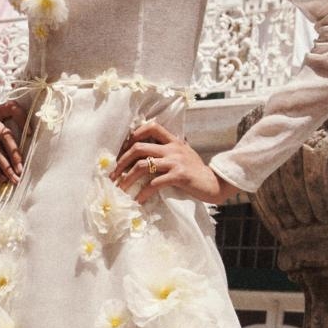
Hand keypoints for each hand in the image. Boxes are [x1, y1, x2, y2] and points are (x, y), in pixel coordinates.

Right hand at [0, 100, 27, 184]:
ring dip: (7, 167)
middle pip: (7, 135)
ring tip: (13, 177)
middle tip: (22, 169)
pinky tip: (0, 177)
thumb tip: (23, 156)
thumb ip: (3, 137)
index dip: (23, 118)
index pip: (12, 108)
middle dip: (16, 155)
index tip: (31, 134)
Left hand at [108, 120, 237, 203]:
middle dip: (121, 161)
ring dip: (127, 178)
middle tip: (112, 175)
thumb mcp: (182, 155)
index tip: (122, 150)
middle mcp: (173, 148)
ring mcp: (176, 161)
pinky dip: (143, 193)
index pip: (151, 127)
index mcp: (173, 141)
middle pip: (139, 147)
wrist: (215, 183)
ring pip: (142, 165)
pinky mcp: (179, 176)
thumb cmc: (196, 172)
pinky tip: (138, 200)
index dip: (134, 134)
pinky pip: (154, 183)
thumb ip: (167, 151)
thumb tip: (144, 155)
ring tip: (120, 189)